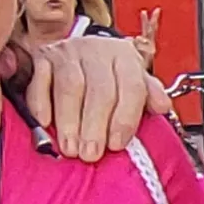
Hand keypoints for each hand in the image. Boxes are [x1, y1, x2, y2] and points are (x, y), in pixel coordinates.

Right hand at [28, 35, 162, 162]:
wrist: (81, 49)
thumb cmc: (110, 75)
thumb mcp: (133, 81)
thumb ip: (148, 95)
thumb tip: (162, 106)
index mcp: (125, 57)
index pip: (131, 87)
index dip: (125, 118)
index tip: (117, 144)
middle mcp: (98, 50)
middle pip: (99, 89)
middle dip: (95, 126)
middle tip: (90, 154)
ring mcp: (69, 52)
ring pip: (70, 86)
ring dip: (69, 121)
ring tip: (70, 147)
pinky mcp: (43, 56)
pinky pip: (41, 80)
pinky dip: (41, 103)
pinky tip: (45, 124)